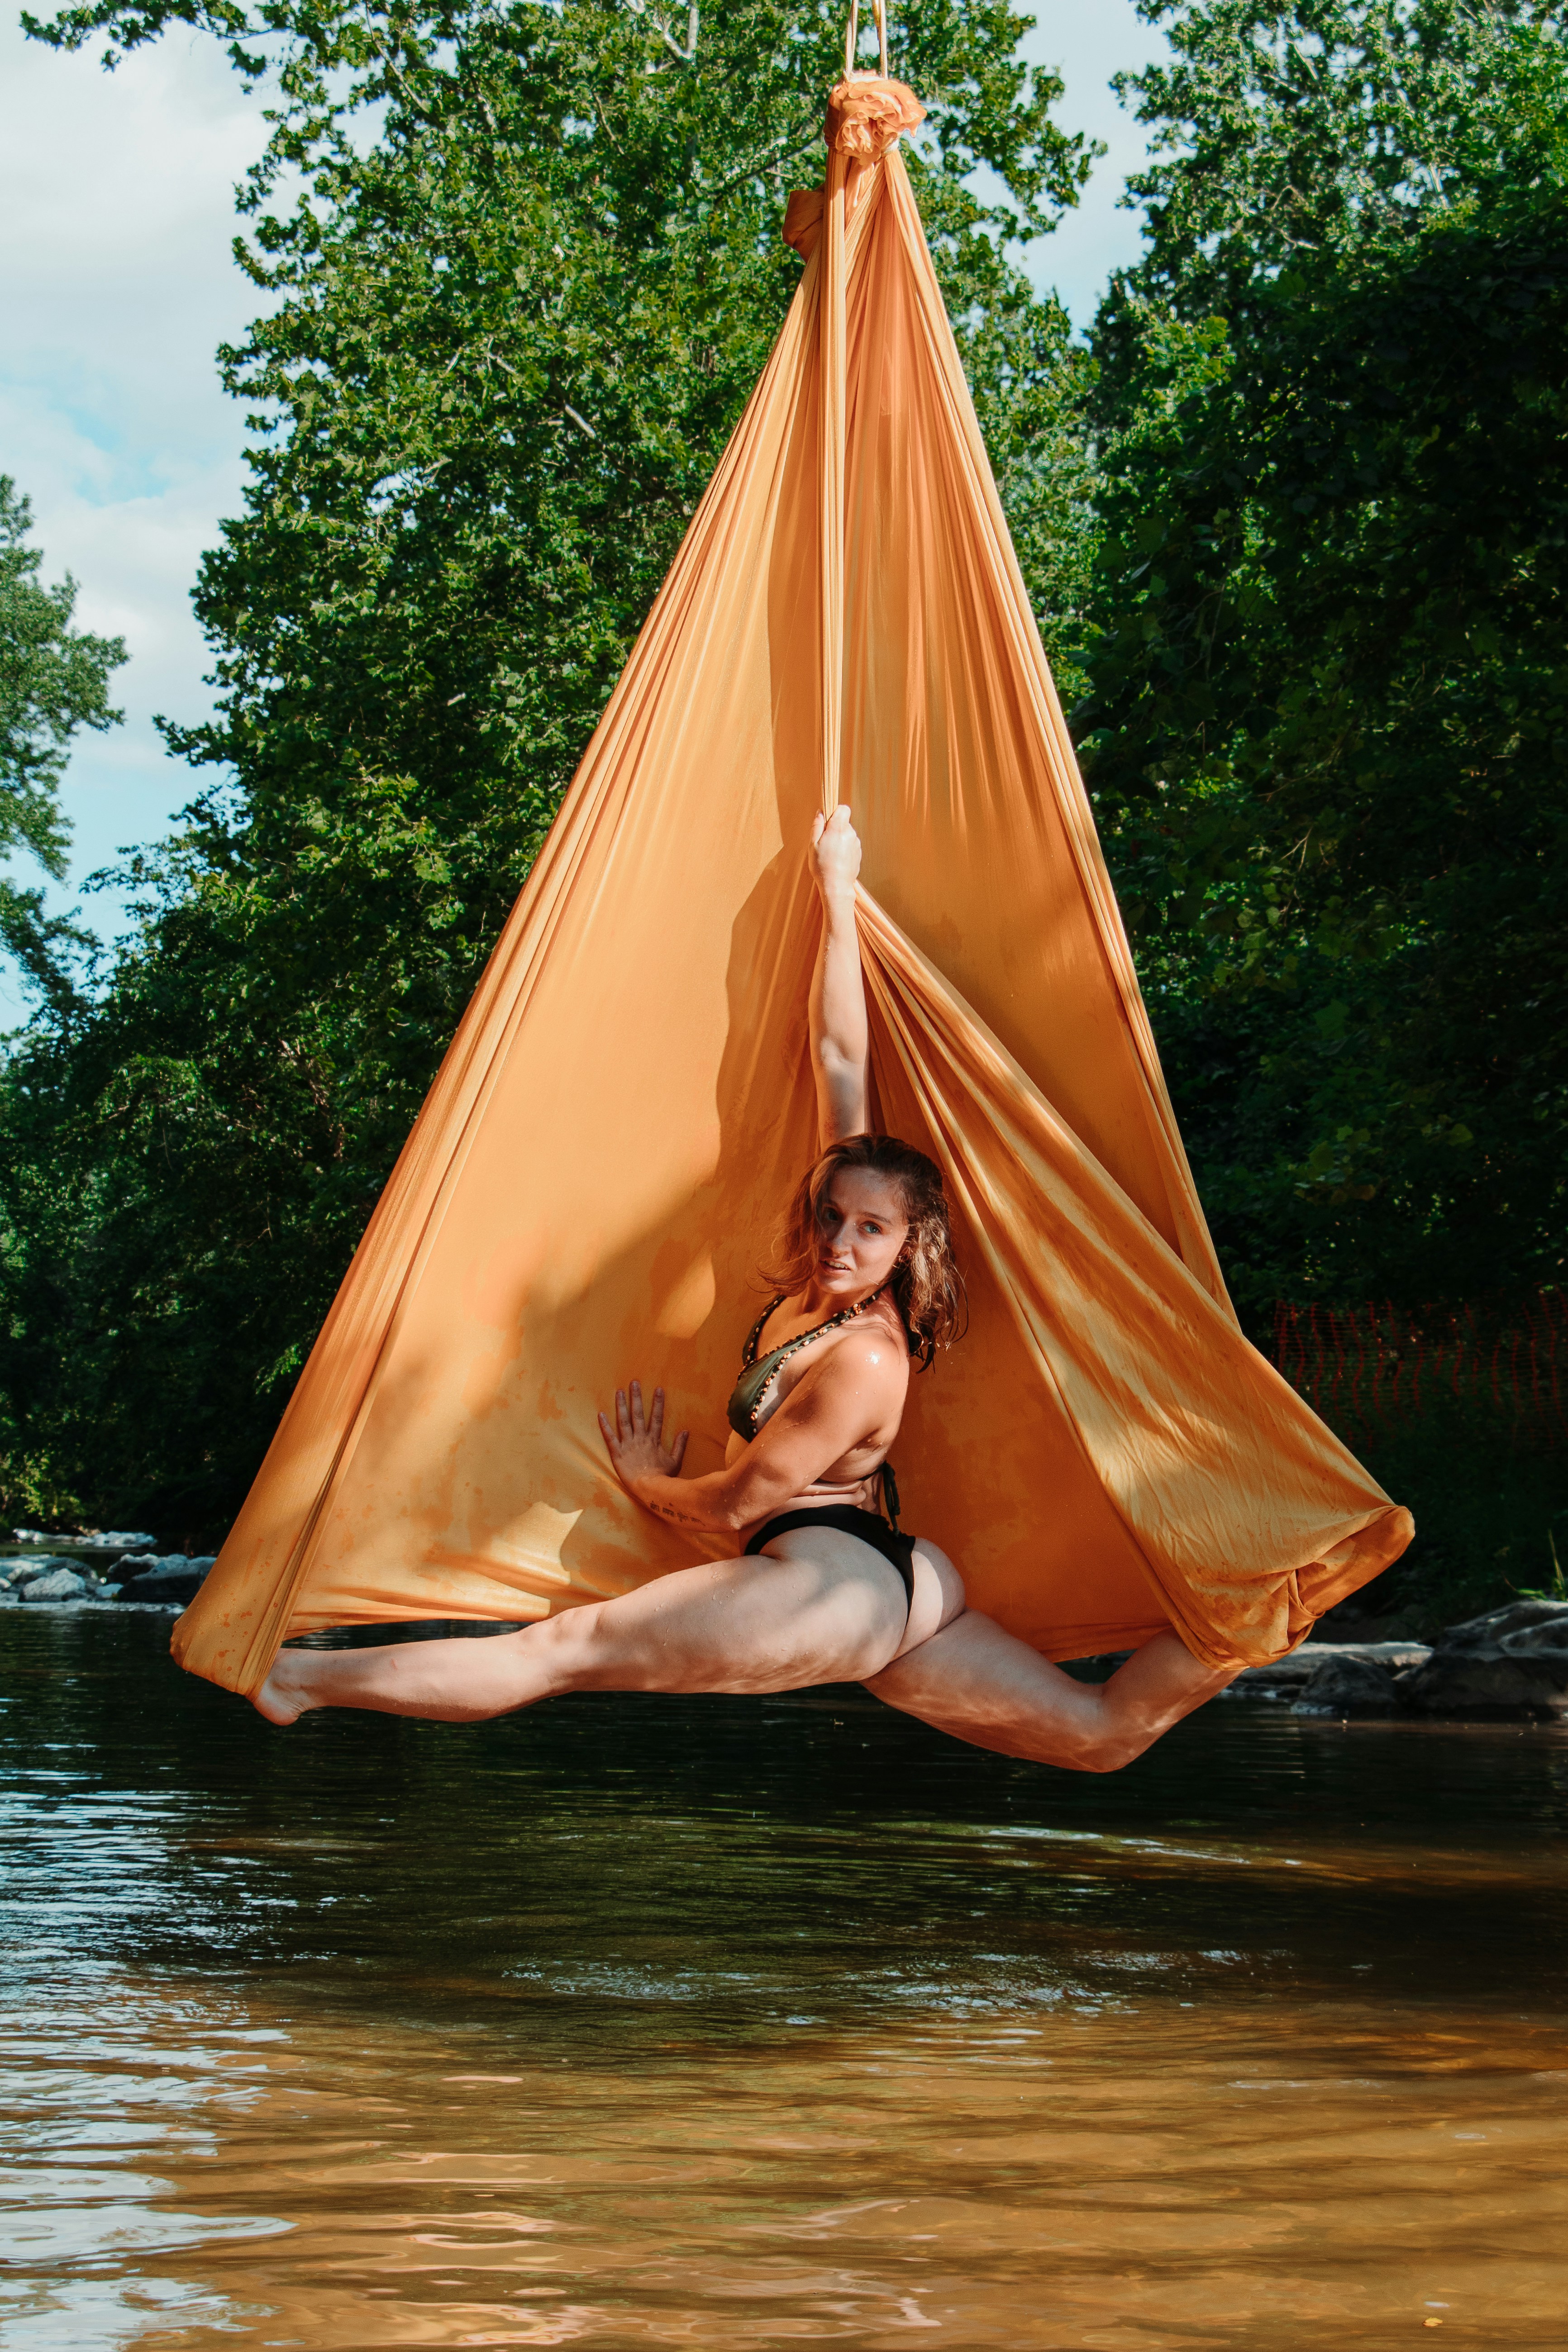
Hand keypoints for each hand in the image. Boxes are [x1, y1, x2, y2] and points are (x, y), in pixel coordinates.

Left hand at [598, 1379, 688, 1494]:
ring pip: (623, 1421)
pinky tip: (600, 1414)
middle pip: (638, 1414)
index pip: (657, 1417)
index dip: (658, 1403)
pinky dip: (605, 1426)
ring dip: (621, 1406)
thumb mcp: (675, 1461)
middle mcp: (640, 1438)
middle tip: (634, 1382)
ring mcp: (628, 1445)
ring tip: (619, 1392)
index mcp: (654, 1440)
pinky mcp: (617, 1453)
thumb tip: (686, 1431)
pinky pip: (610, 1437)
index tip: (658, 1389)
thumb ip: (680, 1446)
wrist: (649, 1489)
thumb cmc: (663, 1478)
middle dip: (636, 1397)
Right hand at [810, 804, 860, 904]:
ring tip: (831, 853)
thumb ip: (817, 826)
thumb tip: (820, 813)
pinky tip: (837, 860)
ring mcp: (856, 844)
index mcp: (838, 828)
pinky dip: (844, 848)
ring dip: (840, 839)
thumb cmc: (822, 865)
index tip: (827, 822)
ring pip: (847, 834)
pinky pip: (850, 844)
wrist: (836, 886)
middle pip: (844, 822)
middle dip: (835, 828)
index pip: (843, 809)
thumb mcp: (813, 845)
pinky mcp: (859, 853)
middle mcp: (850, 834)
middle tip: (825, 842)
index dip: (835, 813)